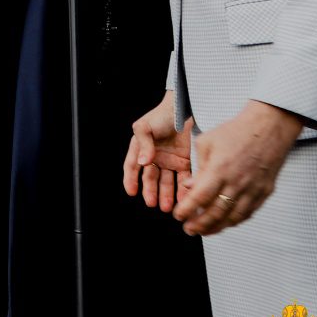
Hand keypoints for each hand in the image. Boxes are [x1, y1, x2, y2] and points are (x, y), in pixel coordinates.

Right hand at [123, 91, 190, 213]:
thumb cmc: (161, 115)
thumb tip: (143, 162)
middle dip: (151, 192)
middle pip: (150, 178)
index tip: (131, 192)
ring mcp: (170, 161)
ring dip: (167, 195)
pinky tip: (184, 199)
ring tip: (168, 207)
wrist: (184, 109)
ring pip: (167, 183)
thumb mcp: (145, 126)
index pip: (133, 167)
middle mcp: (154, 158)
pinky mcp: (185, 163)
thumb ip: (143, 144)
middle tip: (152, 203)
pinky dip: (184, 190)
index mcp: (141, 149)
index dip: (130, 180)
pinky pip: (184, 179)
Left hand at [173, 101, 303, 235]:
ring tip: (203, 231)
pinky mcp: (264, 191)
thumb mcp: (206, 142)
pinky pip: (248, 212)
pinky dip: (234, 221)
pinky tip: (224, 223)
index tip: (178, 216)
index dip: (187, 210)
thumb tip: (188, 187)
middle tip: (188, 229)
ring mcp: (253, 189)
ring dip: (216, 227)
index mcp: (219, 169)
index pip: (199, 198)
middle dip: (199, 225)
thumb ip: (198, 168)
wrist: (268, 127)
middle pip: (216, 213)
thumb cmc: (235, 131)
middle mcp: (237, 183)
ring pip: (233, 217)